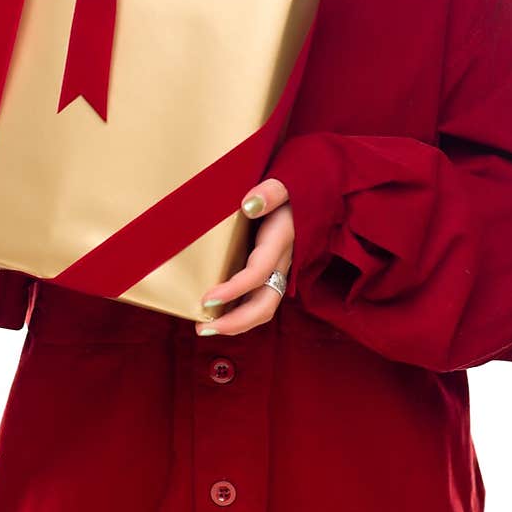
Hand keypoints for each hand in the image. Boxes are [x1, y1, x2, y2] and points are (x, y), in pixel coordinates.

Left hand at [196, 178, 293, 335]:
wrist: (310, 192)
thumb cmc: (292, 188)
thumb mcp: (283, 183)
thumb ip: (271, 191)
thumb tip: (249, 204)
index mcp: (281, 241)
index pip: (258, 273)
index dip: (234, 290)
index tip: (207, 299)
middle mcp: (282, 261)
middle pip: (265, 304)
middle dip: (235, 323)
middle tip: (201, 328)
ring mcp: (278, 269)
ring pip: (262, 307)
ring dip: (236, 323)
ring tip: (204, 327)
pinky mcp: (271, 270)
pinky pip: (258, 298)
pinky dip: (239, 311)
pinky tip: (217, 313)